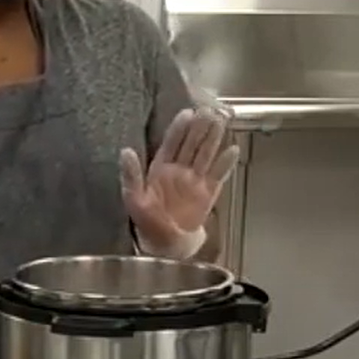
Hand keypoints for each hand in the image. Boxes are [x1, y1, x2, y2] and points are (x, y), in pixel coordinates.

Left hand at [119, 109, 239, 259]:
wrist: (167, 247)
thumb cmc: (148, 222)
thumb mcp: (134, 199)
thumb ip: (131, 175)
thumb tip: (125, 151)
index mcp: (160, 169)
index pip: (171, 143)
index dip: (179, 128)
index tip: (187, 113)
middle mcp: (179, 170)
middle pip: (192, 144)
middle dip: (200, 128)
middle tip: (209, 111)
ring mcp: (195, 181)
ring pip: (206, 154)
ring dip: (213, 139)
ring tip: (222, 121)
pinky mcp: (208, 193)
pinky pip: (219, 175)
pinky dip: (226, 163)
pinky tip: (233, 149)